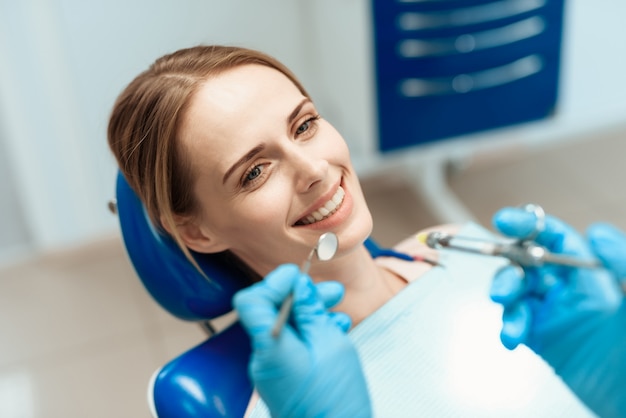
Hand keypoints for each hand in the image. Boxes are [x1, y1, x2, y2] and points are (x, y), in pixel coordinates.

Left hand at [233, 264, 371, 417]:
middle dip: (301, 295)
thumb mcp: (331, 345)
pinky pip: (292, 345)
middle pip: (271, 312)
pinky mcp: (284, 378)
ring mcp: (272, 370)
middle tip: (332, 291)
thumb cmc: (336, 399)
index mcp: (270, 348)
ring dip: (311, 313)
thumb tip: (299, 286)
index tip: (298, 276)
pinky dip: (312, 333)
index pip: (252, 302)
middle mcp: (264, 358)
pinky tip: (336, 330)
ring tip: (340, 309)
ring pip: (286, 327)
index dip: (274, 283)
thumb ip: (311, 312)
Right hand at [490, 207, 625, 416]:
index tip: (505, 221)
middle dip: (509, 271)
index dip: (528, 225)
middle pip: (526, 263)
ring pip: (516, 291)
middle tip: (505, 290)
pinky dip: (507, 326)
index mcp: (592, 273)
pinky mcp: (542, 338)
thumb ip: (621, 263)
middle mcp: (570, 289)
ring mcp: (554, 313)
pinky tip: (512, 337)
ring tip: (513, 320)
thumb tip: (598, 232)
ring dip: (506, 298)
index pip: (555, 237)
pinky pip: (515, 322)